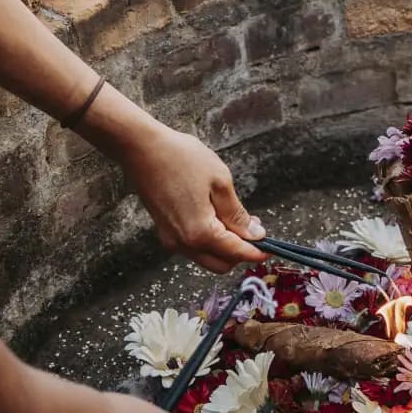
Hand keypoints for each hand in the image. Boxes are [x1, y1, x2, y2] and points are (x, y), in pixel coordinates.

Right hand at [111, 123, 266, 271]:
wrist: (141, 148)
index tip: (270, 248)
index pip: (236, 252)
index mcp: (200, 232)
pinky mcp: (164, 232)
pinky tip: (214, 215)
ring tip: (233, 216)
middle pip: (221, 264)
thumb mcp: (220, 181)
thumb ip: (237, 214)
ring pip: (206, 257)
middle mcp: (183, 243)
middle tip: (253, 228)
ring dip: (223, 246)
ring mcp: (171, 240)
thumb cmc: (180, 158)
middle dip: (240, 252)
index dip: (256, 252)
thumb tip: (254, 234)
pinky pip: (192, 247)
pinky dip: (207, 240)